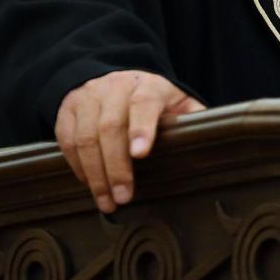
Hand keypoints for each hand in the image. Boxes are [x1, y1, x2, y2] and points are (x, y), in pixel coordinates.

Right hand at [55, 71, 204, 212]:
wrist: (112, 78)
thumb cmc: (150, 98)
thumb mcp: (174, 100)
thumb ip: (191, 115)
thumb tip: (212, 135)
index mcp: (146, 86)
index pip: (143, 103)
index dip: (142, 128)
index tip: (141, 154)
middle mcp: (115, 88)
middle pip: (110, 126)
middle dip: (116, 166)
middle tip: (123, 197)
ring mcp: (88, 97)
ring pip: (85, 137)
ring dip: (95, 174)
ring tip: (107, 201)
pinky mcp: (67, 111)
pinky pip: (67, 142)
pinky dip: (77, 167)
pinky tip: (90, 185)